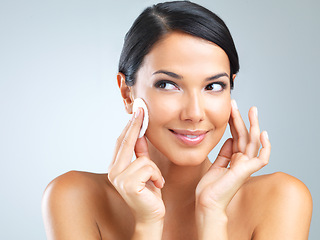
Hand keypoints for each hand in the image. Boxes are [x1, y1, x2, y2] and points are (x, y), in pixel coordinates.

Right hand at [108, 108, 164, 223]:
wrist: (152, 216)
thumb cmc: (150, 193)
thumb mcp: (146, 169)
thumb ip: (140, 153)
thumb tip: (140, 134)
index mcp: (116, 166)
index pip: (122, 141)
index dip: (130, 125)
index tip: (138, 111)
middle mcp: (114, 171)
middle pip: (126, 141)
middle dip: (136, 125)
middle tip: (142, 109)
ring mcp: (119, 179)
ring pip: (143, 158)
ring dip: (155, 170)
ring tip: (156, 181)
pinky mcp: (128, 185)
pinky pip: (148, 167)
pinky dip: (157, 176)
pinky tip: (157, 186)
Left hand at [195, 100, 270, 211]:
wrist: (206, 202)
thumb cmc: (209, 187)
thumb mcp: (216, 164)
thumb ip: (225, 153)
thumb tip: (230, 139)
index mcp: (235, 159)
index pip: (237, 137)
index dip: (234, 123)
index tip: (231, 110)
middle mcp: (242, 161)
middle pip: (244, 136)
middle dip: (242, 119)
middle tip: (238, 104)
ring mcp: (245, 166)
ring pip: (253, 142)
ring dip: (253, 125)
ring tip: (252, 110)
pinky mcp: (246, 171)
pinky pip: (261, 158)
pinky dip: (265, 147)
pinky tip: (263, 134)